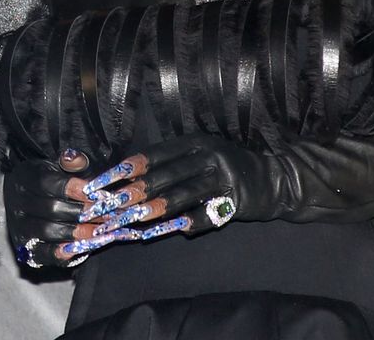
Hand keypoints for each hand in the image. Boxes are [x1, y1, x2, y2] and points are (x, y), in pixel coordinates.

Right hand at [4, 149, 142, 268]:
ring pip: (48, 232)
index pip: (47, 183)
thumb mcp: (61, 164)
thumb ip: (72, 163)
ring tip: (101, 229)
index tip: (97, 193)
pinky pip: (43, 254)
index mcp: (26, 177)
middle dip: (82, 212)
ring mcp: (19, 227)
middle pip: (50, 209)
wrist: (34, 198)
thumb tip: (77, 159)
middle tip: (108, 213)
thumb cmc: (54, 178)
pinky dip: (64, 252)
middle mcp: (18, 203)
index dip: (73, 188)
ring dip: (79, 232)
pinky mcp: (24, 249)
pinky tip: (84, 246)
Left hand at [77, 133, 287, 236]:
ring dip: (155, 209)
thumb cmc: (225, 167)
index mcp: (195, 142)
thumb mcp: (200, 156)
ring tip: (132, 221)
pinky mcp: (235, 200)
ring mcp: (223, 177)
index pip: (154, 154)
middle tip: (109, 206)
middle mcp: (208, 155)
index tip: (102, 182)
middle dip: (134, 192)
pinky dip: (187, 223)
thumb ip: (169, 166)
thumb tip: (126, 181)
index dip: (126, 168)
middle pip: (165, 175)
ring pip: (183, 195)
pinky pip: (206, 214)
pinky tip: (170, 231)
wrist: (271, 179)